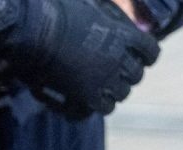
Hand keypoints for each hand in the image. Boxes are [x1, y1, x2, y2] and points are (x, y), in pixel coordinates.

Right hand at [0, 0, 159, 114]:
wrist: (32, 28)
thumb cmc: (54, 7)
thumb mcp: (88, 4)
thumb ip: (102, 12)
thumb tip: (107, 11)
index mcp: (123, 34)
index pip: (150, 50)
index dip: (147, 55)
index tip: (143, 57)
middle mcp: (119, 58)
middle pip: (136, 75)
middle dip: (129, 74)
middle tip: (119, 73)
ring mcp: (105, 79)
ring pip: (121, 93)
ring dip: (114, 90)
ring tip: (103, 87)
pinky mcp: (89, 95)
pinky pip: (103, 107)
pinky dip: (98, 104)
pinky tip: (89, 100)